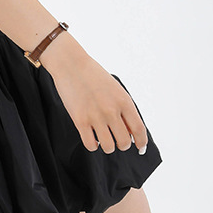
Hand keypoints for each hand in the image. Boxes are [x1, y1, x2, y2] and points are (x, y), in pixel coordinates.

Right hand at [41, 39, 148, 154]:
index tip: (140, 147)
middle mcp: (111, 110)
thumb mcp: (116, 89)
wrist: (71, 65)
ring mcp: (95, 116)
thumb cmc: (94, 75)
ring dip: (108, 146)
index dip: (141, 142)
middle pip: (124, 141)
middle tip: (117, 140)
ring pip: (108, 146)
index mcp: (124, 101)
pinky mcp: (79, 120)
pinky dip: (93, 145)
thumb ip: (124, 109)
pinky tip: (91, 137)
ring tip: (103, 139)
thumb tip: (129, 131)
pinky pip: (90, 144)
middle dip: (122, 144)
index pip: (139, 130)